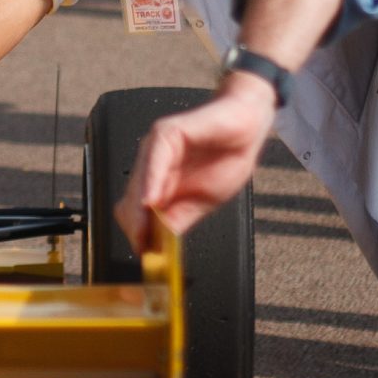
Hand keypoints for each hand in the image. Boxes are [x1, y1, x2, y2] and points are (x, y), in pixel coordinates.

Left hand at [116, 75, 276, 250]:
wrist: (248, 123)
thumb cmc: (227, 155)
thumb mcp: (203, 200)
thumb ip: (179, 219)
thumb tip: (159, 246)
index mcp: (158, 181)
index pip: (133, 211)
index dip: (136, 233)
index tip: (143, 254)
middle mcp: (151, 163)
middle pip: (130, 200)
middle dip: (136, 227)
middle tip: (147, 248)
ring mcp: (156, 146)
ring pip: (138, 183)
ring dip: (139, 212)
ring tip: (146, 233)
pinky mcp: (168, 132)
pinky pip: (155, 159)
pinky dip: (152, 183)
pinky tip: (153, 202)